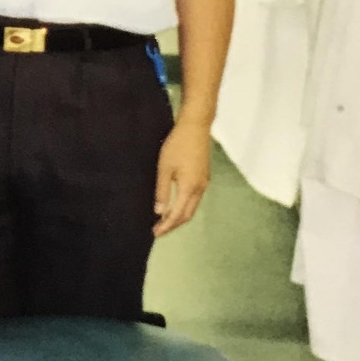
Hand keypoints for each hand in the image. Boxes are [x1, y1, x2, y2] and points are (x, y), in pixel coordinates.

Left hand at [152, 119, 211, 235]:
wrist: (196, 127)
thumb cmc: (177, 146)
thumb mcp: (164, 168)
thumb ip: (162, 191)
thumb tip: (159, 211)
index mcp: (190, 188)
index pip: (178, 215)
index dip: (166, 225)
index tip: (155, 233)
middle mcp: (200, 189)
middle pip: (187, 214)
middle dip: (173, 225)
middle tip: (158, 231)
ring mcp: (204, 183)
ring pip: (192, 207)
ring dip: (179, 216)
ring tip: (164, 221)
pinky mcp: (204, 177)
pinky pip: (194, 198)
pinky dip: (184, 206)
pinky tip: (174, 205)